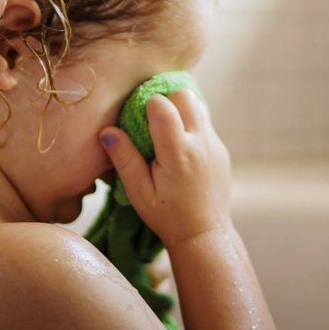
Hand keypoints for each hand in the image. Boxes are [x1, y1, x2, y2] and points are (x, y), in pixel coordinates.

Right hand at [99, 90, 231, 246]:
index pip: (163, 105)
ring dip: (181, 112)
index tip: (138, 118)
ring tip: (167, 134)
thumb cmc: (167, 215)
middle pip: (185, 96)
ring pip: (198, 107)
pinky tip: (182, 151)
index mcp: (177, 152)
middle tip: (153, 122)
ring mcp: (214, 144)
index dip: (147, 104)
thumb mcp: (139, 192)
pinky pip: (206, 126)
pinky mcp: (221, 150)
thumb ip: (124, 159)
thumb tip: (107, 131)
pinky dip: (192, 128)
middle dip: (167, 101)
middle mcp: (200, 142)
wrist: (204, 232)